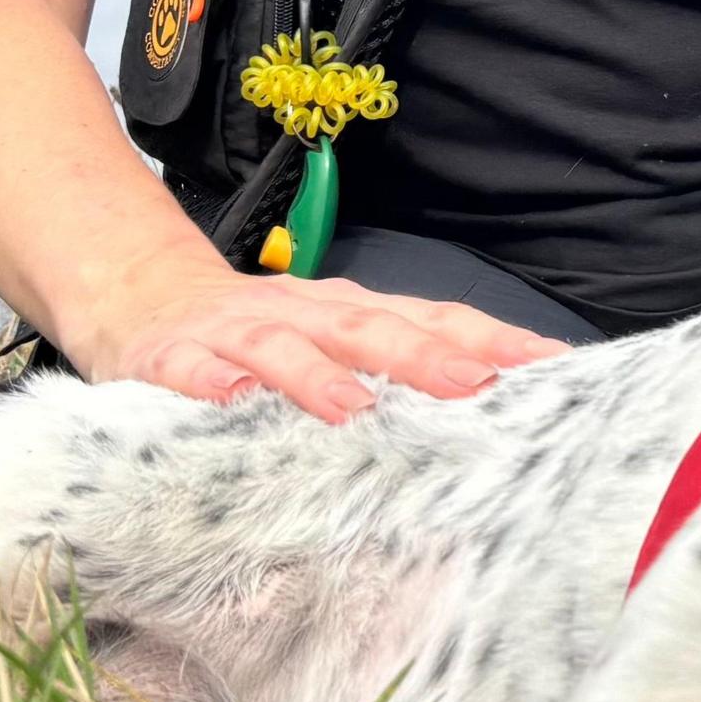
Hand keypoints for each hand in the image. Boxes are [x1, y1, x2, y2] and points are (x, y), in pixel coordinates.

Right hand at [68, 269, 570, 420]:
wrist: (141, 292)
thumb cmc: (258, 334)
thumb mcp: (334, 343)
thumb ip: (398, 370)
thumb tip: (495, 402)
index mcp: (353, 314)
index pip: (436, 321)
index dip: (496, 341)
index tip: (558, 367)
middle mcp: (306, 316)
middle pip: (372, 329)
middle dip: (426, 357)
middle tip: (475, 386)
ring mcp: (237, 333)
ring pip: (284, 348)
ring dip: (320, 376)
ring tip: (356, 409)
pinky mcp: (170, 357)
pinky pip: (190, 369)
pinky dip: (208, 383)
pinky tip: (228, 400)